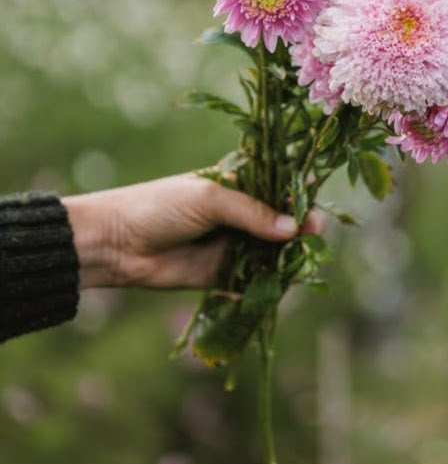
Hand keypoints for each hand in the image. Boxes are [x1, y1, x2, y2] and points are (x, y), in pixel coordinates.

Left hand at [63, 172, 325, 288]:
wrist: (116, 243)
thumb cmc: (159, 206)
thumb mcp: (208, 199)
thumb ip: (251, 213)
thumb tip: (292, 229)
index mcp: (236, 183)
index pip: (275, 184)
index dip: (296, 190)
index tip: (314, 195)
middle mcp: (239, 213)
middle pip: (280, 219)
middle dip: (299, 224)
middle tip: (315, 230)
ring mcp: (233, 244)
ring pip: (272, 250)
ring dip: (289, 253)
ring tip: (303, 254)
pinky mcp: (224, 274)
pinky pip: (255, 277)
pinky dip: (271, 280)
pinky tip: (285, 278)